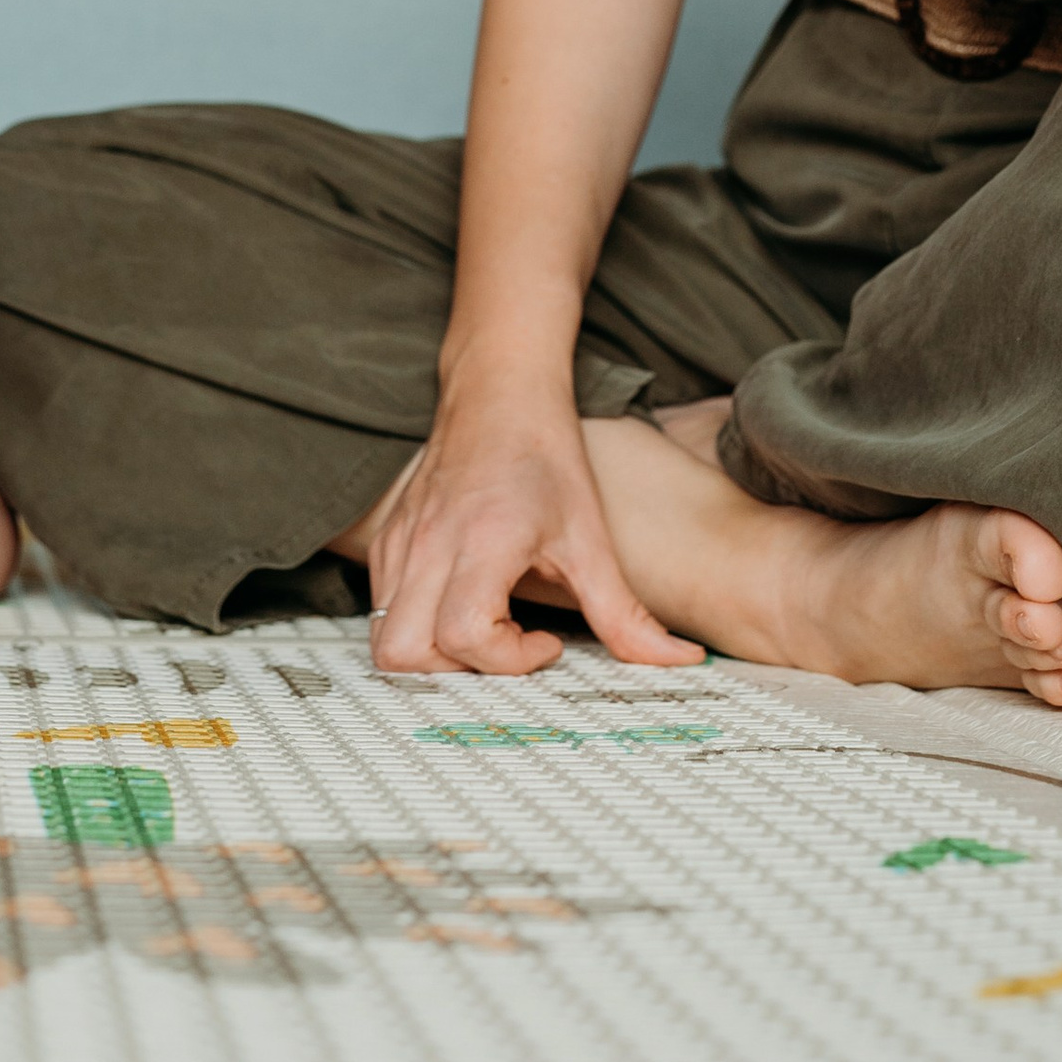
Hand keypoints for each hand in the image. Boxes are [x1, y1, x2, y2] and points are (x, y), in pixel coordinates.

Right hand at [366, 394, 702, 676]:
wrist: (500, 389)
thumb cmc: (545, 455)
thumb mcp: (592, 538)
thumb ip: (626, 613)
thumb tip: (679, 659)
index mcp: (482, 542)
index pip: (464, 635)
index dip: (508, 659)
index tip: (545, 643)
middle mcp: (430, 544)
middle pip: (401, 652)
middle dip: (453, 671)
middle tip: (504, 646)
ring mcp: (402, 540)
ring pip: (382, 633)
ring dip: (433, 650)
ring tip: (486, 625)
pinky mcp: (389, 536)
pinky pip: (382, 603)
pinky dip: (417, 620)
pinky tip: (464, 600)